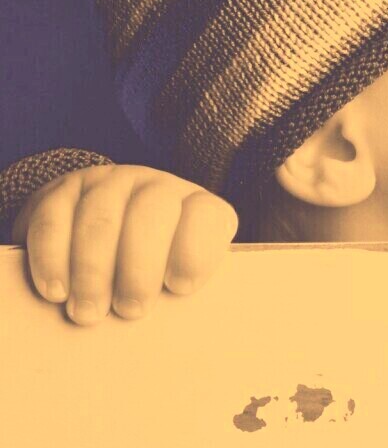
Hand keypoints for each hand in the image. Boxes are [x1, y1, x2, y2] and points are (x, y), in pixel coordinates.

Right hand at [10, 164, 237, 325]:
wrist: (93, 231)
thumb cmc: (147, 268)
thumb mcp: (172, 274)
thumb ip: (176, 291)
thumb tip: (168, 333)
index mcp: (196, 208)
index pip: (207, 216)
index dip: (194, 251)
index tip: (178, 288)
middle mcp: (157, 188)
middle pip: (151, 215)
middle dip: (139, 268)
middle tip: (130, 310)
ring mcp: (110, 183)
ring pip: (101, 219)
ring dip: (93, 271)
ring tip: (89, 312)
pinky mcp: (63, 191)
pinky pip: (54, 219)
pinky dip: (52, 258)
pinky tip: (56, 291)